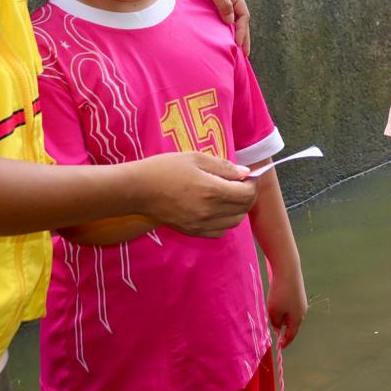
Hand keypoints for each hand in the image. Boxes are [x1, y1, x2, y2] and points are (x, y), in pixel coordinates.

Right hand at [137, 152, 255, 237]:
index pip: (247, 194)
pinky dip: (225, 221)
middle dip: (247, 196)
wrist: (139, 190)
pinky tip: (216, 209)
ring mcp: (201, 224)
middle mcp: (210, 211)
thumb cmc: (165, 168)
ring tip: (228, 195)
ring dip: (238, 209)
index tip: (246, 176)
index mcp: (212, 191)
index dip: (252, 184)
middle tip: (240, 184)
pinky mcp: (193, 231)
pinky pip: (219, 231)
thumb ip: (223, 167)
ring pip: (234, 222)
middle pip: (243, 209)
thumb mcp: (195, 158)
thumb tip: (245, 173)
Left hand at [169, 0, 251, 54]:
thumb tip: (231, 21)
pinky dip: (220, 34)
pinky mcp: (205, 9)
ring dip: (232, 38)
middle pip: (239, 22)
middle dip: (242, 38)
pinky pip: (216, 24)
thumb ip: (223, 2)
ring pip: (229, 24)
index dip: (243, 31)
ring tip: (233, 53)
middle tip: (243, 56)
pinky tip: (218, 44)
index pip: (243, 15)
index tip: (238, 46)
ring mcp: (217, 4)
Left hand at [267, 270, 307, 346]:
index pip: (291, 334)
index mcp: (297, 319)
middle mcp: (302, 311)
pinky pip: (291, 304)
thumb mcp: (273, 311)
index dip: (285, 342)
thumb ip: (275, 322)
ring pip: (291, 313)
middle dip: (283, 327)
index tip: (280, 347)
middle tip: (274, 329)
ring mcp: (302, 301)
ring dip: (282, 315)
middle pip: (292, 324)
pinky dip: (284, 306)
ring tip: (273, 312)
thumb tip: (278, 327)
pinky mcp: (299, 292)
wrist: (288, 270)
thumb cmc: (280, 293)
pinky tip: (277, 299)